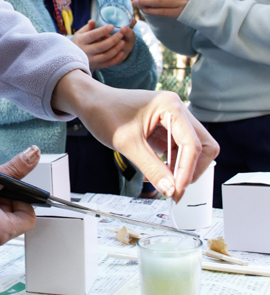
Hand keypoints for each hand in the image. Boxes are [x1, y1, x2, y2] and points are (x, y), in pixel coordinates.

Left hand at [51, 71, 218, 200]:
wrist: (91, 102)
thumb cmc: (104, 113)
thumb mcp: (127, 144)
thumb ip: (151, 168)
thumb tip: (170, 189)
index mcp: (170, 106)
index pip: (192, 144)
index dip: (187, 171)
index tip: (176, 191)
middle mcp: (177, 110)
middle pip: (203, 145)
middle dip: (193, 169)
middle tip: (176, 189)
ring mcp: (173, 119)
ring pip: (193, 149)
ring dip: (183, 168)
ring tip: (167, 185)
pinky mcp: (165, 129)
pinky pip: (179, 150)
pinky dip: (174, 165)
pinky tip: (161, 175)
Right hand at [72, 19, 134, 69]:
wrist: (72, 59)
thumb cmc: (79, 43)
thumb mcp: (80, 34)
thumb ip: (87, 27)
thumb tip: (92, 21)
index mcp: (81, 41)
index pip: (93, 35)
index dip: (103, 31)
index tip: (112, 26)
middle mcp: (85, 51)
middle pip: (102, 46)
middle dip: (113, 40)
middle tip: (121, 34)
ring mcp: (91, 60)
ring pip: (106, 56)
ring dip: (116, 49)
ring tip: (122, 42)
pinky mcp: (95, 67)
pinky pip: (107, 64)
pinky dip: (116, 59)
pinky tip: (121, 53)